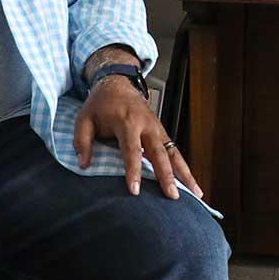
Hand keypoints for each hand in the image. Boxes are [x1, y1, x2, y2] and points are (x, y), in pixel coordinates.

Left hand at [72, 76, 202, 200]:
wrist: (118, 83)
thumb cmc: (100, 104)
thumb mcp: (84, 117)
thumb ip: (82, 140)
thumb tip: (83, 164)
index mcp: (126, 121)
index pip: (131, 149)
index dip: (133, 170)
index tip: (135, 190)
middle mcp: (146, 125)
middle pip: (158, 152)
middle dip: (166, 175)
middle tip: (172, 196)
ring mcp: (157, 129)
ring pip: (174, 153)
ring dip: (184, 174)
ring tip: (196, 194)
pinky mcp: (163, 133)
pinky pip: (176, 152)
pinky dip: (185, 168)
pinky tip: (193, 186)